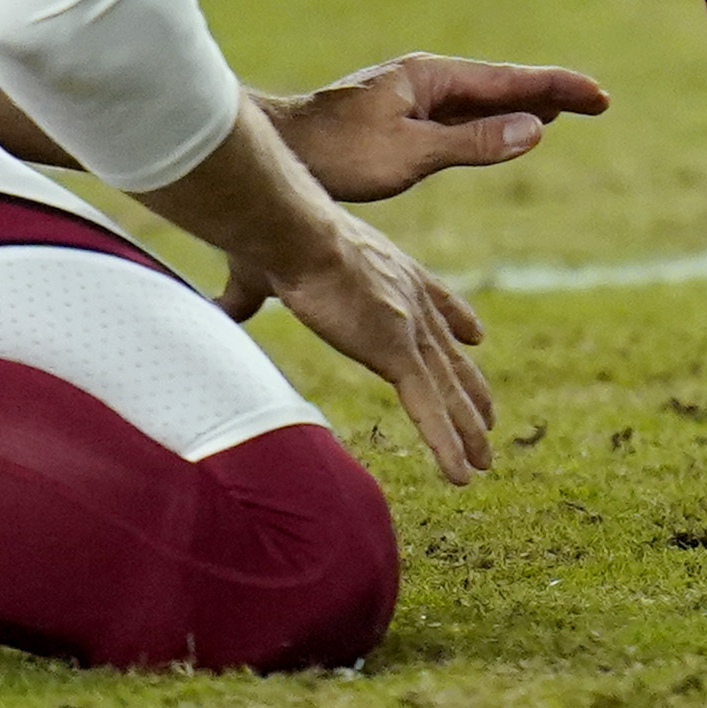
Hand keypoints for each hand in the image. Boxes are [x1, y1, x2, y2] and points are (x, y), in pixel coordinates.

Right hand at [257, 206, 497, 480]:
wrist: (294, 233)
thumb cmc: (277, 242)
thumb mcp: (265, 272)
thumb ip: (248, 297)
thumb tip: (218, 307)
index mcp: (392, 271)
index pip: (437, 302)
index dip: (458, 320)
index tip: (476, 336)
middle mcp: (412, 298)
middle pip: (450, 355)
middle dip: (470, 388)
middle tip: (489, 415)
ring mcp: (409, 328)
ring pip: (446, 391)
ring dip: (465, 430)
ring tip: (483, 461)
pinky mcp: (397, 354)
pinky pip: (429, 410)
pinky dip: (446, 444)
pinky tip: (462, 474)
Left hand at [267, 54, 607, 208]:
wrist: (277, 152)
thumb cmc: (334, 153)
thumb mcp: (409, 154)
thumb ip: (472, 142)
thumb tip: (534, 129)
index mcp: (430, 77)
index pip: (509, 81)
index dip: (557, 88)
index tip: (598, 96)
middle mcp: (425, 80)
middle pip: (501, 85)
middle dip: (550, 91)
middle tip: (598, 101)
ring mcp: (411, 98)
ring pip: (481, 100)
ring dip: (524, 105)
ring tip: (563, 109)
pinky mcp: (400, 119)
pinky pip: (461, 116)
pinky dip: (493, 120)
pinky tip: (505, 129)